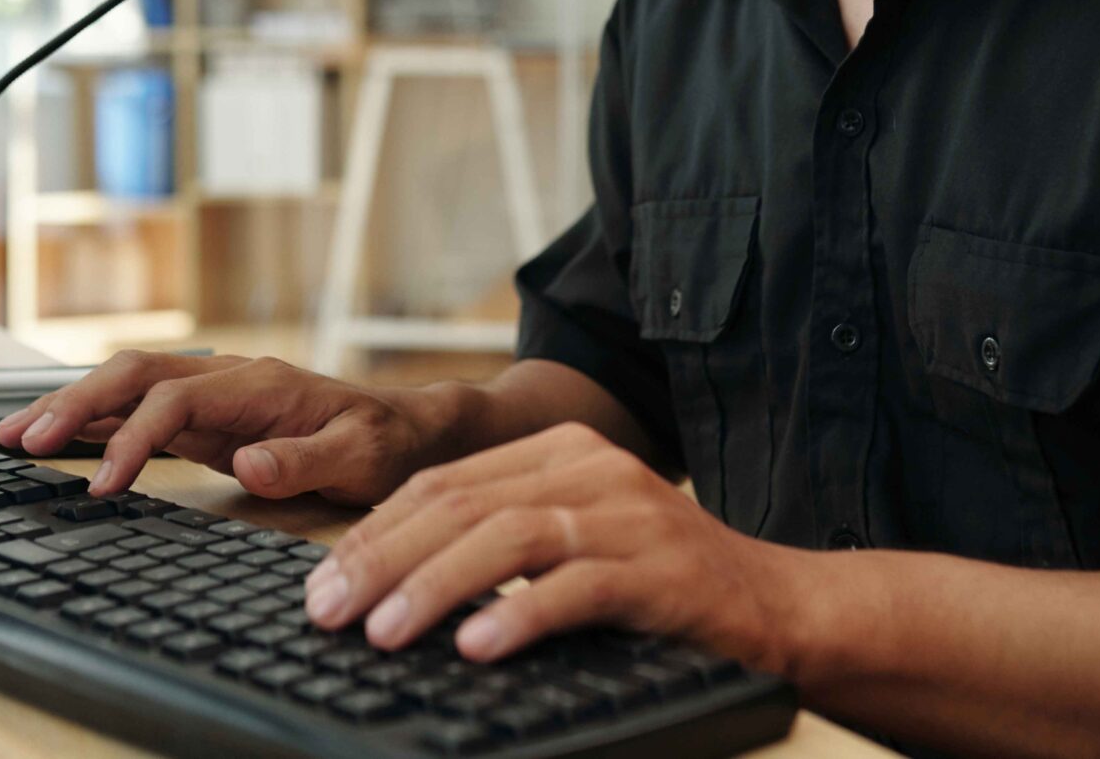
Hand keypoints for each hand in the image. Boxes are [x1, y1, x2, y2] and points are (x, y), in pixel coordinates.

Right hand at [0, 350, 445, 503]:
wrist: (411, 427)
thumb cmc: (389, 441)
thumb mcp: (362, 456)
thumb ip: (304, 459)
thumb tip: (247, 463)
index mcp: (260, 384)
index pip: (176, 401)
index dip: (132, 438)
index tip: (102, 486)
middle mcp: (229, 378)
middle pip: (135, 374)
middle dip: (75, 404)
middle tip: (22, 442)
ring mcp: (216, 392)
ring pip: (129, 384)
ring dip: (71, 405)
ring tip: (13, 434)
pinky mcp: (210, 414)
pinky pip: (140, 406)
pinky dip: (95, 418)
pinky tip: (59, 438)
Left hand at [303, 421, 805, 672]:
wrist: (776, 605)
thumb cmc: (659, 585)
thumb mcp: (573, 543)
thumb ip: (500, 542)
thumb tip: (388, 583)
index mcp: (561, 451)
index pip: (444, 480)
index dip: (376, 531)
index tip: (323, 582)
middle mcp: (591, 468)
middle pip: (462, 504)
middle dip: (384, 559)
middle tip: (330, 611)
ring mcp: (628, 514)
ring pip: (508, 538)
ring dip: (436, 588)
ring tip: (384, 634)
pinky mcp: (660, 568)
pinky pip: (576, 587)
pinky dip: (519, 616)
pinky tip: (477, 647)